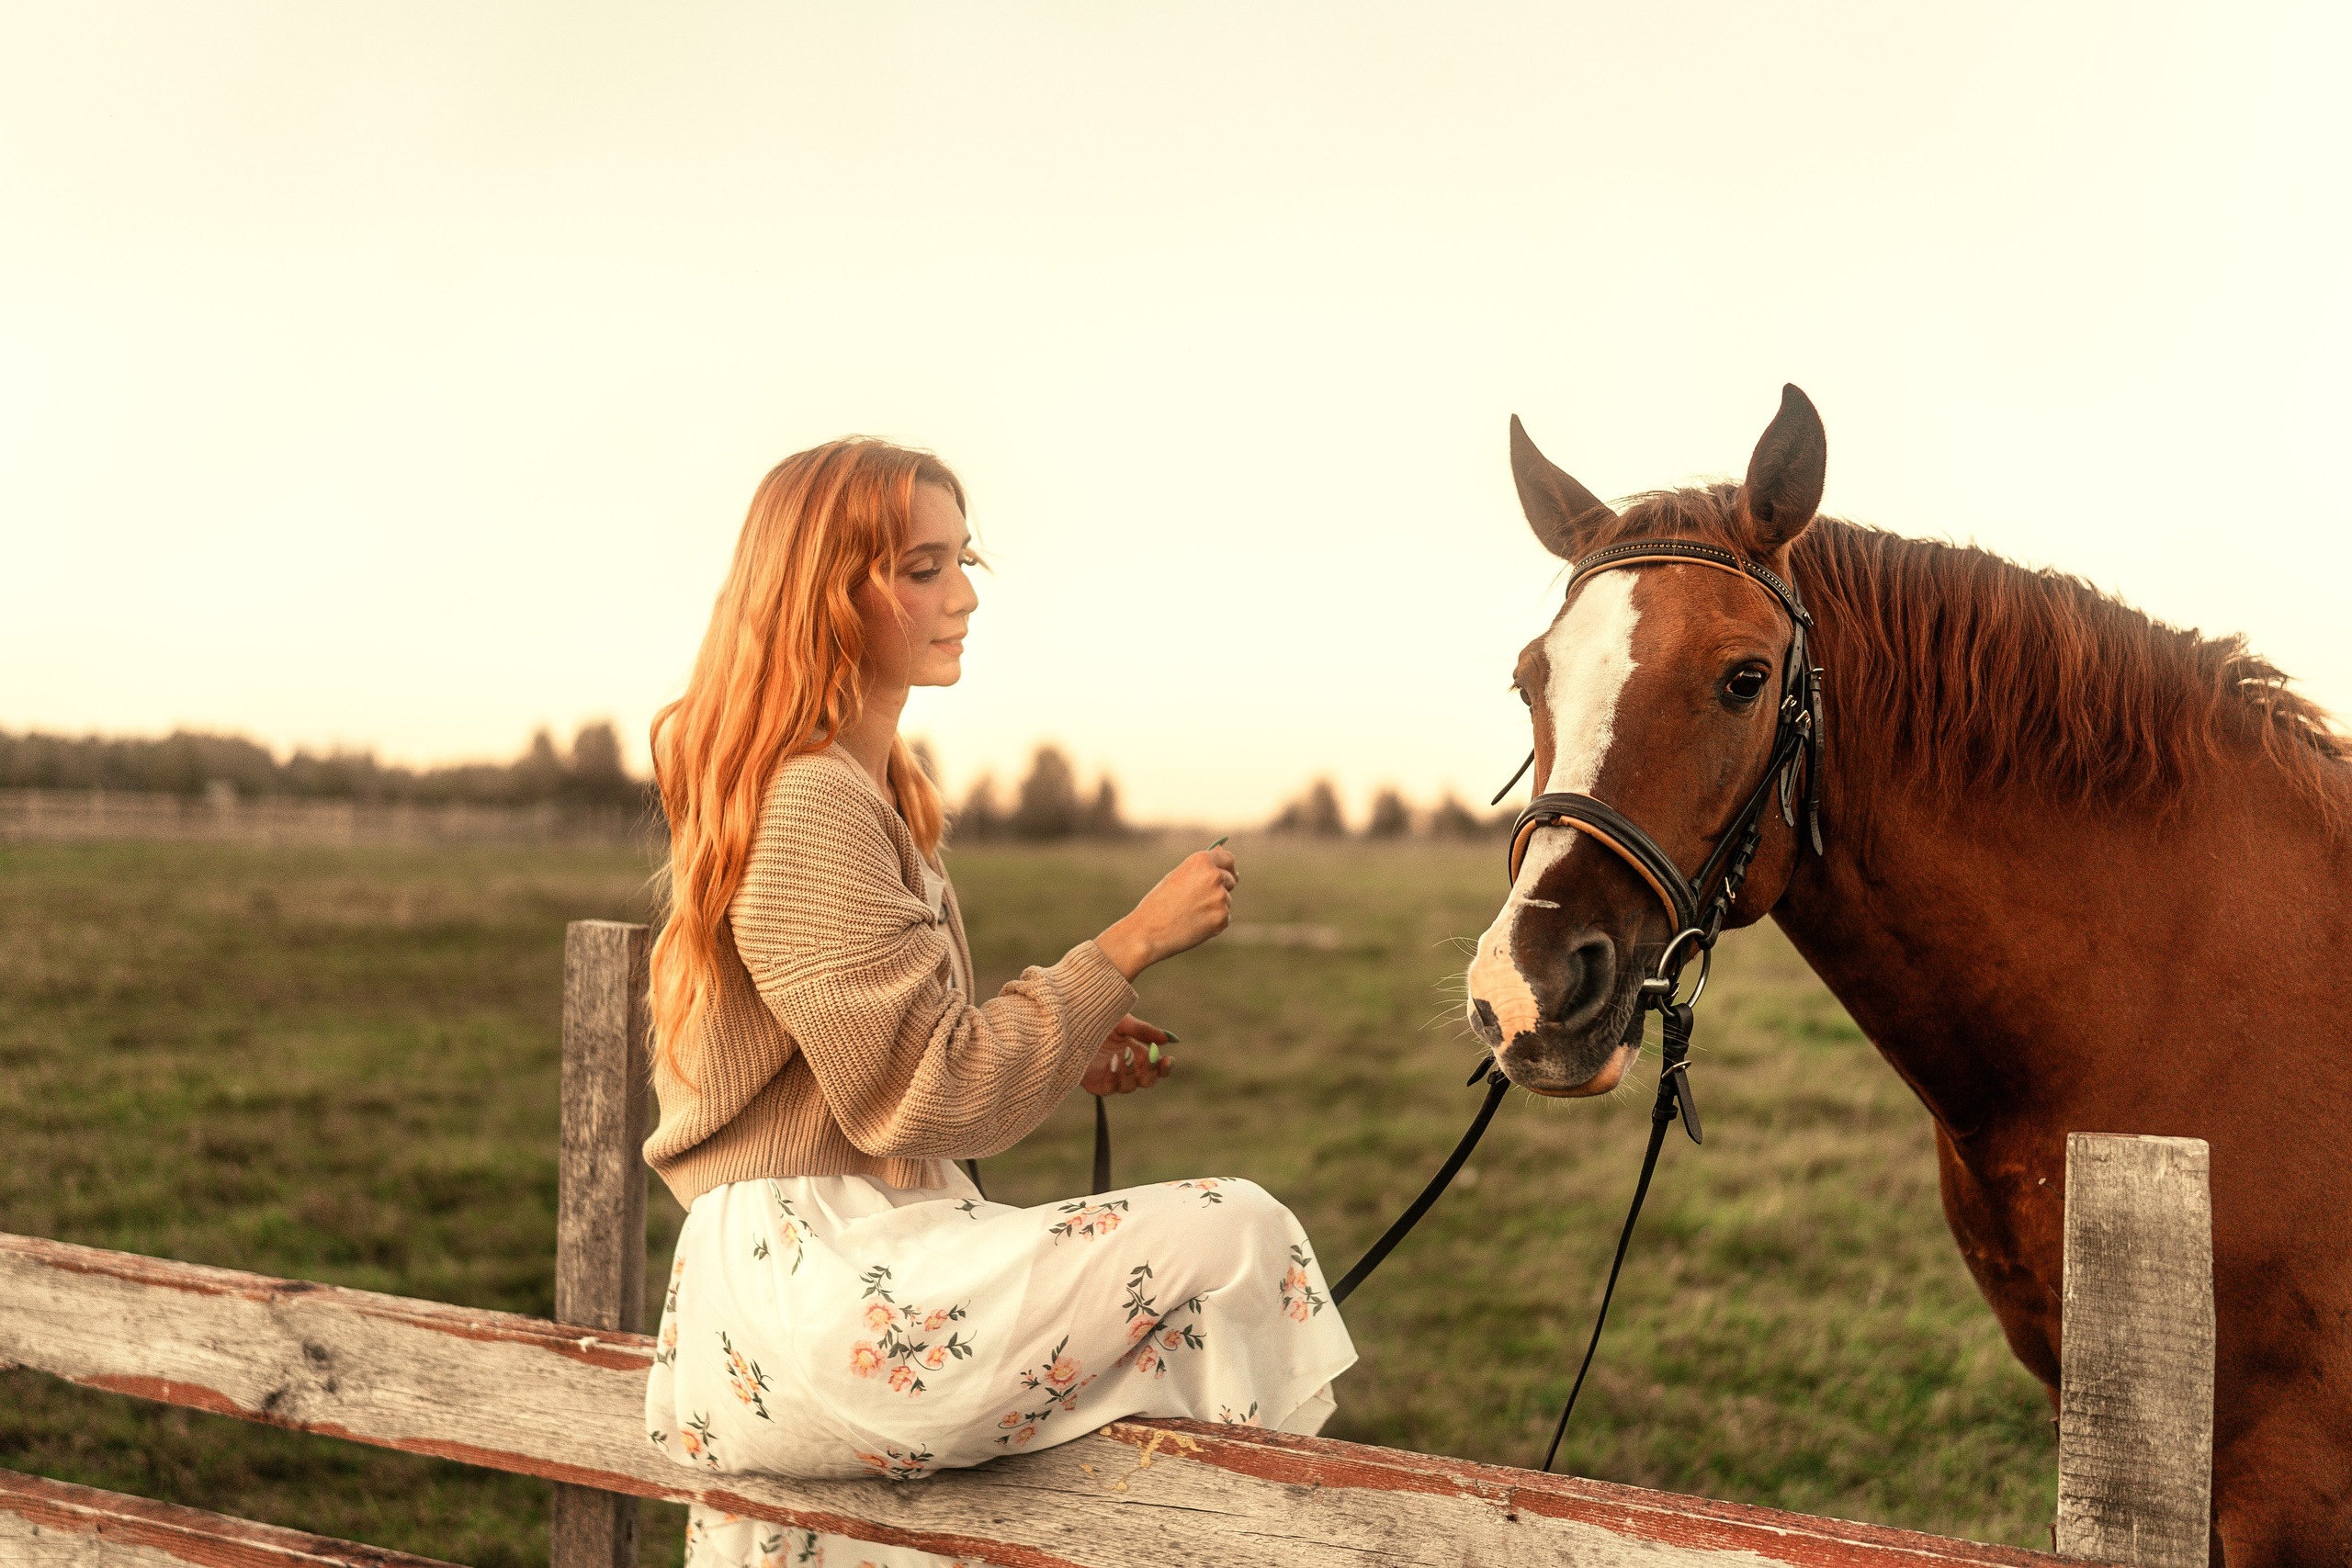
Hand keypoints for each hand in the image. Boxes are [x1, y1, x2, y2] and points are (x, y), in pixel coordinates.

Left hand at [1081, 1016, 1176, 1095]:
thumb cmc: (1098, 1019)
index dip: (1164, 1067)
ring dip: (1129, 1073)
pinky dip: (1111, 1077)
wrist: (1070, 1021)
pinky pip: (1107, 1088)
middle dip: (1150, 1071)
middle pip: (1147, 1081)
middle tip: (1149, 1057)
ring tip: (1124, 1056)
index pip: (1157, 1068)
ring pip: (1128, 1086)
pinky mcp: (1094, 1083)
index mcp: (1138, 1054)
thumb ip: (1143, 1030)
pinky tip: (1111, 1063)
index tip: (1168, 1059)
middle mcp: (1127, 1068)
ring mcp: (1111, 1077)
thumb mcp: (1123, 1021)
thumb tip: (1167, 1040)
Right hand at [1095, 848, 1237, 979]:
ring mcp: (1220, 897)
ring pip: (1227, 900)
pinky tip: (1194, 925)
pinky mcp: (1222, 918)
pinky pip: (1224, 918)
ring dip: (1215, 907)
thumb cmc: (1159, 903)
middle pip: (1231, 879)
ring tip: (1189, 914)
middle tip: (1199, 900)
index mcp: (1201, 861)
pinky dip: (1214, 923)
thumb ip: (1201, 868)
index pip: (1228, 859)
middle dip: (1221, 888)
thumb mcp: (1178, 877)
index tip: (1227, 874)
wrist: (1148, 931)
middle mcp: (1214, 876)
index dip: (1227, 867)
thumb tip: (1220, 849)